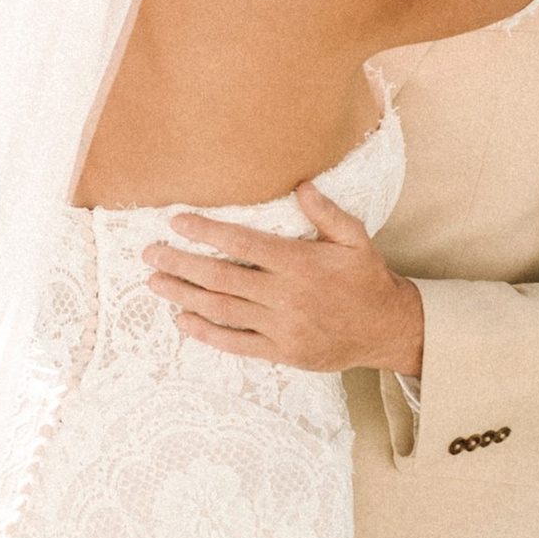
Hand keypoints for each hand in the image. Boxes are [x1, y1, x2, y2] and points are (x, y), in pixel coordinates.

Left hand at [143, 184, 426, 374]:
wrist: (388, 329)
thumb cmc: (367, 279)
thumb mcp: (355, 238)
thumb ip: (326, 212)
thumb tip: (301, 185)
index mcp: (300, 263)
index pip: (243, 243)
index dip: (207, 232)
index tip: (177, 222)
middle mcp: (286, 295)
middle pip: (222, 277)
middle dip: (181, 263)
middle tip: (150, 253)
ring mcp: (282, 327)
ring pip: (222, 310)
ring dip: (184, 296)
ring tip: (155, 282)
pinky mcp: (282, 352)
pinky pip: (236, 343)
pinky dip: (206, 333)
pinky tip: (183, 320)